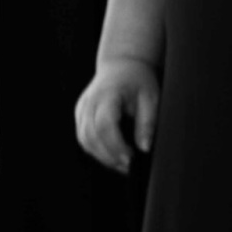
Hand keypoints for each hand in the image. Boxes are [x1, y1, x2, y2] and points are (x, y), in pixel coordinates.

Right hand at [75, 59, 159, 173]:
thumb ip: (147, 123)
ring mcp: (81, 107)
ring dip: (101, 156)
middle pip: (90, 135)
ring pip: (83, 139)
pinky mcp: (80, 113)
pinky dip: (95, 149)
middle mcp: (89, 101)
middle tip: (128, 167)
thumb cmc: (137, 80)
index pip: (103, 125)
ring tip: (121, 164)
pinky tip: (111, 155)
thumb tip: (144, 148)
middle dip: (108, 156)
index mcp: (107, 95)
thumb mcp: (151, 98)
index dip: (115, 145)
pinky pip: (82, 136)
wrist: (121, 64)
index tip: (131, 158)